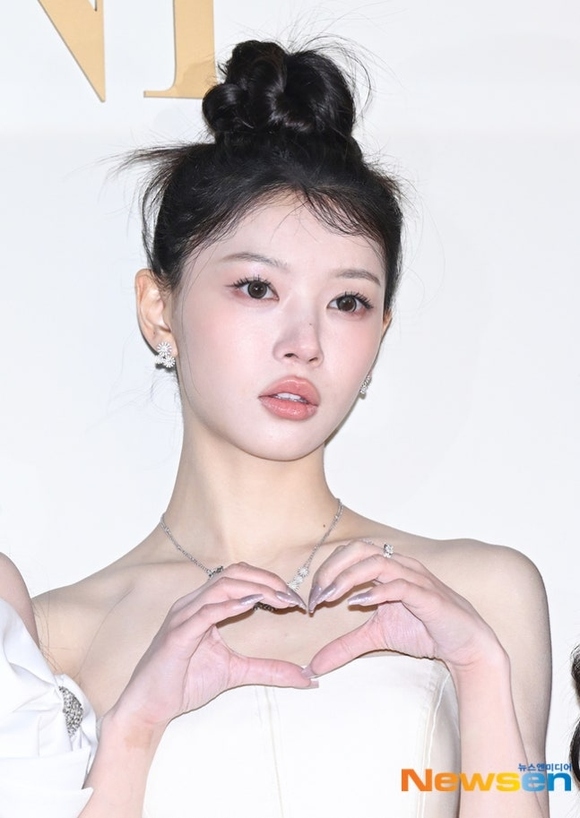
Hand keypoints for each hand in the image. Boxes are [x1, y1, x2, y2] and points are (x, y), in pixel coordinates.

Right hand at [110, 563, 311, 733]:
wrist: (149, 707)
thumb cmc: (185, 683)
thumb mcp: (236, 673)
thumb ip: (269, 670)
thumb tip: (307, 677)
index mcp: (204, 605)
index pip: (239, 578)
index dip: (269, 582)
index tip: (294, 599)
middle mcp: (192, 604)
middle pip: (233, 574)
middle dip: (266, 581)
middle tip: (291, 597)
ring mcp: (183, 616)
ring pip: (221, 587)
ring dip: (254, 589)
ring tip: (278, 599)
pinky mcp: (176, 635)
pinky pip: (204, 612)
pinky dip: (228, 606)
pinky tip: (249, 606)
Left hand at [306, 540, 500, 677]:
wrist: (464, 647)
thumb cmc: (424, 632)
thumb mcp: (376, 638)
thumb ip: (345, 646)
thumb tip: (314, 665)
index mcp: (387, 569)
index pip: (351, 554)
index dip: (327, 570)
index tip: (310, 599)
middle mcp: (400, 567)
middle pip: (360, 549)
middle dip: (333, 568)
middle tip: (316, 595)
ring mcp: (415, 578)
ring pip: (378, 562)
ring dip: (349, 577)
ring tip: (331, 597)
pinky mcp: (428, 596)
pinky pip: (400, 585)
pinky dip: (377, 592)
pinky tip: (358, 604)